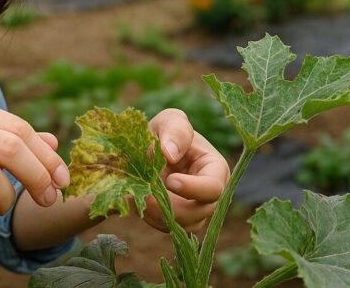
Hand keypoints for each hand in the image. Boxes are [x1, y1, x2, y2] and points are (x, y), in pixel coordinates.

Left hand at [136, 108, 230, 233]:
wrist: (147, 150)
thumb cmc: (165, 132)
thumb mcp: (170, 121)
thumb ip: (174, 130)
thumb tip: (170, 153)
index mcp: (215, 169)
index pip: (212, 187)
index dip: (192, 188)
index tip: (170, 181)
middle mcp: (209, 195)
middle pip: (198, 213)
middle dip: (171, 206)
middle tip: (146, 196)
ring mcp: (195, 211)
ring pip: (181, 224)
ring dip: (157, 214)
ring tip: (137, 196)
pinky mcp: (177, 220)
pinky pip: (166, 227)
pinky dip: (149, 217)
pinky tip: (134, 201)